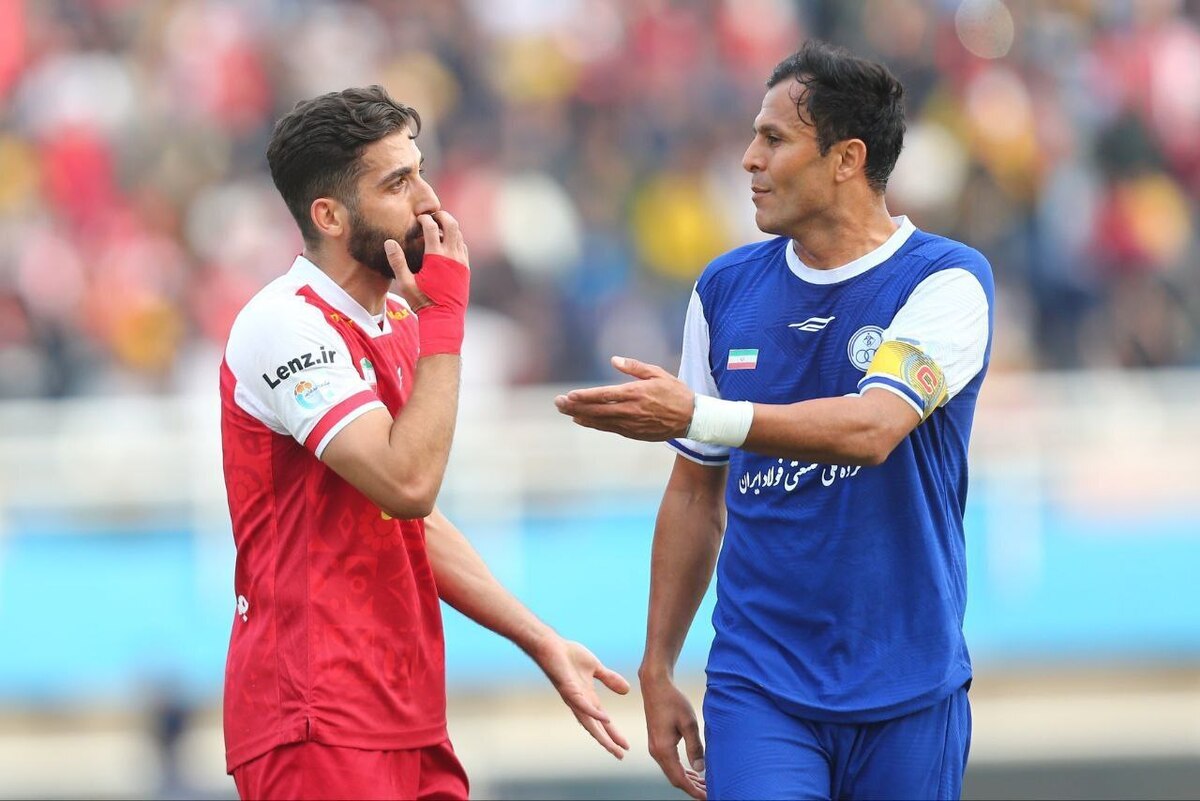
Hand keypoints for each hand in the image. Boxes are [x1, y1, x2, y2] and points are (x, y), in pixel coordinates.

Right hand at [387, 212, 469, 355]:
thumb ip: (397, 262)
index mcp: (436, 257)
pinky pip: (463, 246)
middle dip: (442, 216)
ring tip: (438, 226)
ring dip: (450, 227)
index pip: (432, 227)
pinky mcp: (466, 268)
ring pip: (459, 234)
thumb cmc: (423, 302)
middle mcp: (452, 256)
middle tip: (432, 215)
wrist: (445, 318)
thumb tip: (388, 242)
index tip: (418, 218)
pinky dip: (456, 239)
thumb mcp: (405, 283)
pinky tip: (447, 243)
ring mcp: (461, 261)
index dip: (424, 219)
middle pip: (451, 224)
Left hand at [531, 636, 630, 758]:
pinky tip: (605, 719)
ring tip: (613, 748)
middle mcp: (580, 703)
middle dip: (608, 742)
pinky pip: (582, 704)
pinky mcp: (568, 690)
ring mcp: (574, 698)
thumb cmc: (569, 656)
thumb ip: (610, 679)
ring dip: (601, 736)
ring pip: (589, 723)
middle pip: (596, 728)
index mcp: (588, 698)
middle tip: (620, 756)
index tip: (625, 746)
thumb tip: (627, 690)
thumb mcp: (596, 668)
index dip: (613, 733)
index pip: (603, 721)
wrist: (550, 646)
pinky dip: (594, 713)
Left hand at [554, 356, 694, 440]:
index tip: (570, 395)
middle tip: (557, 403)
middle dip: (575, 406)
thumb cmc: (675, 392)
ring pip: (600, 421)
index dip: (585, 396)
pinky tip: (581, 420)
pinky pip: (609, 429)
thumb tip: (613, 360)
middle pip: (597, 410)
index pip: (604, 396)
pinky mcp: (633, 433)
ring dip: (581, 416)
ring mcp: (631, 424)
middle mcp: (631, 410)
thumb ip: (634, 367)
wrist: (692, 418)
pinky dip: (593, 424)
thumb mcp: (657, 373)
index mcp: (636, 393)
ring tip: (564, 411)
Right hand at [640, 669, 706, 799]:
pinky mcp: (657, 742)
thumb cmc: (673, 701)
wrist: (655, 686)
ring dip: (688, 779)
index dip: (694, 790)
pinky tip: (693, 771)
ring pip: (672, 771)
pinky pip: (670, 763)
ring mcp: (655, 748)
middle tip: (710, 792)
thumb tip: (701, 769)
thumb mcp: (689, 723)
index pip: (679, 779)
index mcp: (663, 749)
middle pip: (675, 779)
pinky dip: (682, 770)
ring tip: (705, 784)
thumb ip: (695, 747)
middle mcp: (656, 752)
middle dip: (692, 788)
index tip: (708, 796)